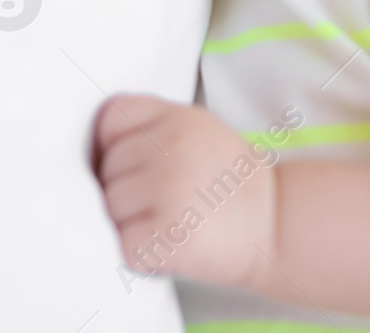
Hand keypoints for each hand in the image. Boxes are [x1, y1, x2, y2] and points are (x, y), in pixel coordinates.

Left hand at [93, 94, 277, 287]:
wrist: (278, 223)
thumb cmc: (228, 180)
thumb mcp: (196, 129)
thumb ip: (151, 127)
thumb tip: (92, 150)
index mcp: (176, 117)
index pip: (109, 119)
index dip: (113, 145)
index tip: (135, 165)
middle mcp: (170, 148)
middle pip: (106, 167)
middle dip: (125, 188)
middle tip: (166, 200)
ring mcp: (169, 189)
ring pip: (110, 206)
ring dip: (131, 222)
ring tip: (170, 221)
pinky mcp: (169, 233)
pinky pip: (125, 244)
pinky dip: (143, 252)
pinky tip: (172, 243)